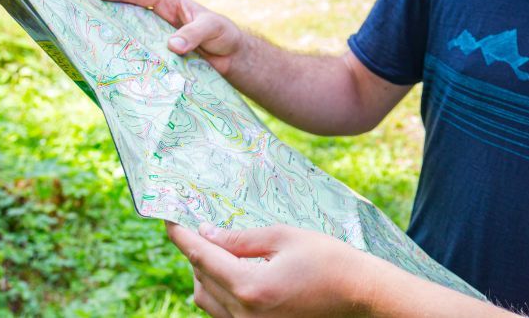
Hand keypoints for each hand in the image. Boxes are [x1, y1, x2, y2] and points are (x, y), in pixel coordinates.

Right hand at [96, 0, 243, 74]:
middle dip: (107, 14)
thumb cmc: (225, 35)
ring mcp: (158, 41)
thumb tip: (171, 46)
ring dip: (115, 41)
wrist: (233, 60)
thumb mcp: (212, 28)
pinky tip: (115, 69)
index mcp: (170, 5)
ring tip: (91, 43)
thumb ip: (193, 34)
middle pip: (129, 15)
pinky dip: (129, 63)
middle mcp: (160, 22)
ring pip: (132, 39)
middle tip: (81, 14)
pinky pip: (142, 59)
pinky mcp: (160, 60)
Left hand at [166, 222, 373, 317]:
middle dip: (198, 252)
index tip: (168, 220)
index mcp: (250, 287)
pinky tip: (232, 274)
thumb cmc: (329, 260)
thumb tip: (207, 233)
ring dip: (205, 274)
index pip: (202, 257)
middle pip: (201, 279)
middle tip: (203, 228)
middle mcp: (244, 314)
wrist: (359, 295)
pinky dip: (219, 292)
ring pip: (206, 301)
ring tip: (218, 250)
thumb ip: (241, 238)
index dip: (183, 236)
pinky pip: (222, 314)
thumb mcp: (285, 237)